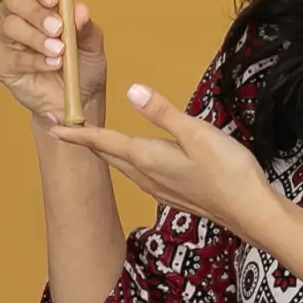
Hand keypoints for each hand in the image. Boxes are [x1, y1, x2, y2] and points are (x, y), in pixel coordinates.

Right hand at [0, 0, 106, 123]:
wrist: (74, 102)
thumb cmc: (82, 67)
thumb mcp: (92, 47)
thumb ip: (85, 28)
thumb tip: (80, 10)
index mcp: (39, 1)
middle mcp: (17, 14)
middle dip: (36, 12)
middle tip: (57, 29)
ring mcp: (4, 38)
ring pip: (9, 26)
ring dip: (36, 38)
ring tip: (58, 52)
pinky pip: (10, 56)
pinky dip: (32, 61)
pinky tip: (50, 66)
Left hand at [46, 83, 271, 232]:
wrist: (252, 213)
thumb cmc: (229, 172)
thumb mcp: (196, 133)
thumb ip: (163, 112)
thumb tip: (132, 89)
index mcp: (147, 158)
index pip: (102, 141)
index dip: (75, 132)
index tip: (51, 123)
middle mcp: (146, 176)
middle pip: (107, 155)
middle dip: (85, 140)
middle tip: (64, 125)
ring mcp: (159, 188)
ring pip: (122, 166)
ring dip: (105, 151)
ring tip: (93, 138)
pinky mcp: (173, 194)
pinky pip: (138, 174)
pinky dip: (127, 160)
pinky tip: (134, 158)